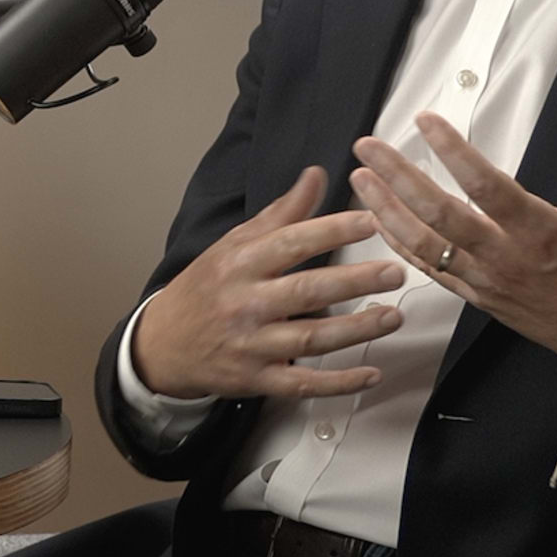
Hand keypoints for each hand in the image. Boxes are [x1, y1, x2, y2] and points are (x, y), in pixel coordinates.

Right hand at [131, 166, 415, 400]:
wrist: (161, 345)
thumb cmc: (205, 289)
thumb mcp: (233, 244)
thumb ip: (281, 213)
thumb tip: (316, 174)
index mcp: (240, 264)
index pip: (290, 243)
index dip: (331, 231)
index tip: (370, 221)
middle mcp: (245, 303)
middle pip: (306, 291)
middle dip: (354, 281)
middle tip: (395, 272)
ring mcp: (251, 345)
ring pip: (311, 338)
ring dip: (356, 329)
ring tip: (393, 317)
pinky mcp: (256, 380)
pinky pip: (302, 383)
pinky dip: (339, 383)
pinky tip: (371, 374)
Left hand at [349, 96, 556, 376]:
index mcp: (543, 232)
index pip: (487, 186)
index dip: (453, 151)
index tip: (425, 121)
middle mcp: (507, 258)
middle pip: (439, 215)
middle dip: (398, 177)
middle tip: (368, 146)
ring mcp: (486, 281)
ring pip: (424, 245)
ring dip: (386, 210)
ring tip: (360, 177)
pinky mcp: (477, 297)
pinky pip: (430, 269)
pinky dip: (400, 244)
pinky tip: (379, 220)